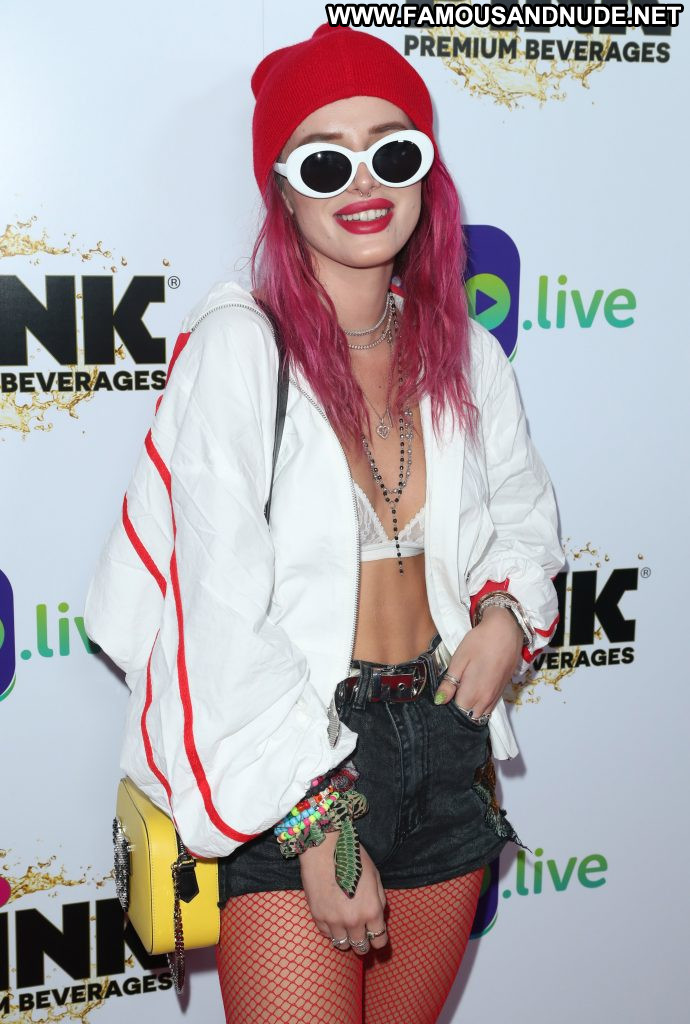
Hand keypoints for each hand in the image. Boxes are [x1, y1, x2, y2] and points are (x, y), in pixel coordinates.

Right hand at [298, 831, 387, 954]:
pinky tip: (333, 918)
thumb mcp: (375, 877)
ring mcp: (334, 920)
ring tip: (346, 928)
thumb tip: (377, 917)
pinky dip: (331, 930)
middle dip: (363, 942)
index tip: (375, 934)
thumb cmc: (353, 858)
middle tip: (361, 933)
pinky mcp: (318, 916)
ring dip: (346, 939)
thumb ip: (379, 900)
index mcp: (372, 910)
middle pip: (361, 947)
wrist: (324, 848)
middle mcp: (354, 920)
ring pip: (342, 945)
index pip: (379, 941)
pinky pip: (327, 934)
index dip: (379, 939)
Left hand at [435, 606, 523, 718]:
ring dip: (470, 708)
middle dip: (460, 709)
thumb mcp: (459, 659)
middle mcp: (486, 699)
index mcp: (472, 693)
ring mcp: (496, 696)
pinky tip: (475, 690)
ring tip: (462, 691)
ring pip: (480, 713)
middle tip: (452, 692)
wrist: (507, 631)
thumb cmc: (479, 642)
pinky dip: (481, 704)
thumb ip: (449, 683)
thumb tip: (439, 701)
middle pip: (469, 715)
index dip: (448, 705)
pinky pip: (490, 706)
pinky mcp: (502, 690)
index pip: (457, 712)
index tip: (445, 694)